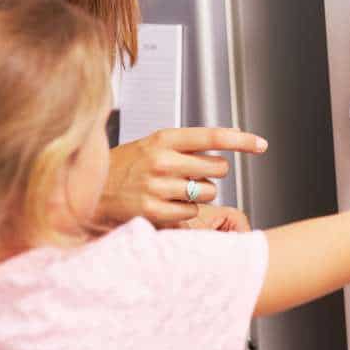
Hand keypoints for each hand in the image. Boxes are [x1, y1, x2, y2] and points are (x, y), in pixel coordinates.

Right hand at [97, 128, 267, 227]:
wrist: (87, 191)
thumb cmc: (124, 168)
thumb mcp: (151, 146)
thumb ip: (185, 146)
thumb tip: (227, 146)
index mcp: (163, 138)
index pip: (212, 136)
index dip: (241, 140)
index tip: (261, 144)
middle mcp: (162, 160)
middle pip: (217, 169)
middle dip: (212, 174)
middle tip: (192, 175)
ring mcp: (158, 186)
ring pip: (207, 193)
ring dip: (199, 195)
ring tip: (174, 191)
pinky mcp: (154, 211)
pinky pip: (191, 213)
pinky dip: (185, 212)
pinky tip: (165, 205)